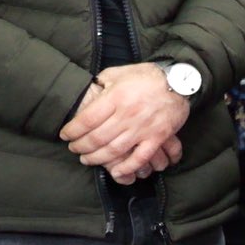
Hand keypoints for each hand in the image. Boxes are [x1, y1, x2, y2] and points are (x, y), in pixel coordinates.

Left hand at [60, 63, 191, 183]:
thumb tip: (89, 93)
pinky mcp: (157, 138)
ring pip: (114, 150)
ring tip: (87, 160)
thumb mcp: (118, 73)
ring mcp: (143, 129)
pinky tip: (116, 171)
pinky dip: (127, 167)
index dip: (72, 130)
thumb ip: (101, 83)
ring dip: (97, 158)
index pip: (86, 120)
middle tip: (74, 149)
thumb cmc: (146, 76)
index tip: (65, 135)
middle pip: (97, 138)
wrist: (179, 81)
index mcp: (115, 98)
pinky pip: (140, 157)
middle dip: (81, 146)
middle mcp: (127, 115)